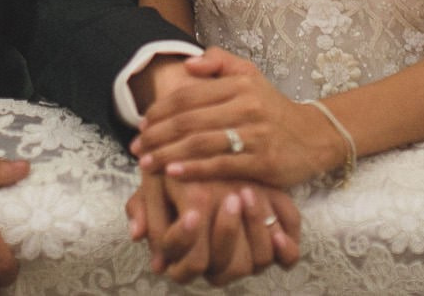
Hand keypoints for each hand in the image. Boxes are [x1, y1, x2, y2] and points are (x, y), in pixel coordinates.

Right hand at [127, 172, 299, 285]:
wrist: (221, 154)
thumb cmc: (184, 172)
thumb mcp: (157, 183)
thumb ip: (144, 207)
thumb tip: (136, 234)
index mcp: (192, 251)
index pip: (187, 264)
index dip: (187, 241)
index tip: (192, 212)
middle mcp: (221, 258)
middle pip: (227, 269)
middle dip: (227, 234)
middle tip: (229, 197)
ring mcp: (251, 252)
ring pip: (256, 263)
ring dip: (254, 230)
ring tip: (246, 192)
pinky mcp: (279, 240)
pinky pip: (287, 258)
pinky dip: (285, 248)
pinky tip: (278, 229)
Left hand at [132, 48, 340, 188]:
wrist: (314, 137)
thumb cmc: (273, 108)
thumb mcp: (251, 75)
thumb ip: (220, 61)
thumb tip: (189, 64)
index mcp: (240, 84)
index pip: (189, 94)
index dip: (161, 109)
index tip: (142, 123)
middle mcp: (247, 106)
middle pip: (189, 120)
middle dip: (157, 134)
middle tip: (137, 146)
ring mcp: (256, 135)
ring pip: (201, 143)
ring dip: (168, 154)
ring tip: (146, 163)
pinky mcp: (263, 162)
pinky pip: (221, 166)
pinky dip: (193, 170)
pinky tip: (173, 173)